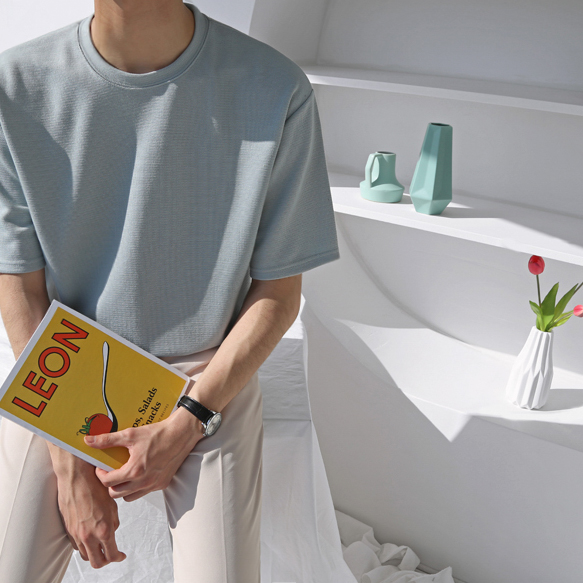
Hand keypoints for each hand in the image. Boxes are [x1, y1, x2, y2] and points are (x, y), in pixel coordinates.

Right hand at [48, 446, 126, 568]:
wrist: (76, 476)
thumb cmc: (95, 486)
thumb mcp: (112, 504)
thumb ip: (114, 522)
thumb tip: (113, 532)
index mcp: (103, 530)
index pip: (111, 555)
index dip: (118, 557)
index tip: (121, 555)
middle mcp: (88, 536)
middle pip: (97, 562)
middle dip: (106, 560)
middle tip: (111, 554)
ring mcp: (76, 534)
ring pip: (85, 555)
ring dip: (94, 554)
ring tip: (101, 546)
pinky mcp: (68, 528)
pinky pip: (76, 545)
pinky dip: (84, 546)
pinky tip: (89, 538)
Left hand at [85, 406, 203, 501]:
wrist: (181, 433)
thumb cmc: (158, 433)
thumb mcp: (130, 434)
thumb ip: (107, 440)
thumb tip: (88, 440)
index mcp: (134, 470)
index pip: (107, 482)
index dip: (100, 474)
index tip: (101, 466)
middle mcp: (144, 481)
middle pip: (116, 494)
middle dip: (109, 484)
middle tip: (110, 471)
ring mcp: (154, 485)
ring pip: (129, 497)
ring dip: (123, 489)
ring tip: (124, 474)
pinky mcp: (163, 484)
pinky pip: (144, 492)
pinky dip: (137, 487)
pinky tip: (140, 473)